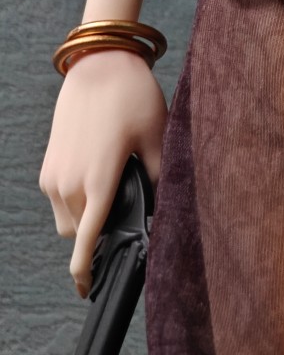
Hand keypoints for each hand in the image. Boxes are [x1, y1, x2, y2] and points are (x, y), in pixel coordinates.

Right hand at [39, 49, 167, 294]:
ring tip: (114, 198)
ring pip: (67, 220)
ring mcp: (54, 175)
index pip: (87, 241)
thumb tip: (163, 210)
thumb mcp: (157, 137)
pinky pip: (60, 200)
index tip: (89, 289)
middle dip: (97, 238)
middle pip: (80, 234)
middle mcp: (69, 184)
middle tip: (124, 225)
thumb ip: (160, 178)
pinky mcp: (48, 165)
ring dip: (86, 221)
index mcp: (98, 181)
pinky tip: (101, 182)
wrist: (99, 64)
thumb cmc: (132, 97)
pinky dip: (76, 202)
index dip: (86, 270)